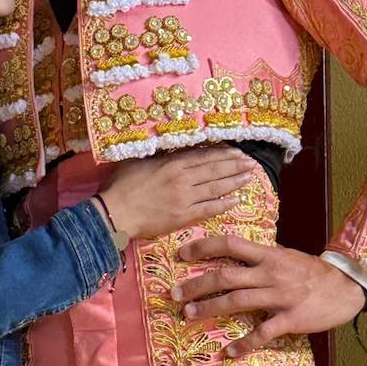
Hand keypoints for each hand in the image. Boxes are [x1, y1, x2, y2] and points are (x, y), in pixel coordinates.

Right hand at [99, 147, 257, 241]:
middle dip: (235, 166)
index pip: (204, 156)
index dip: (222, 154)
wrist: (115, 212)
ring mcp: (185, 198)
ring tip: (249, 177)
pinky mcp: (183, 216)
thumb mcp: (137, 161)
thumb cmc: (121, 186)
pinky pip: (209, 209)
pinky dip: (224, 204)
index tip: (237, 151)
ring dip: (235, 182)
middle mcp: (183, 178)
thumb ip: (157, 156)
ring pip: (216, 188)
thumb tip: (168, 149)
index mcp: (172, 163)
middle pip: (215, 170)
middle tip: (251, 163)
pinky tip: (237, 200)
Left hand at [170, 235, 366, 354]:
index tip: (181, 253)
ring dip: (210, 309)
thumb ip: (259, 257)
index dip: (204, 246)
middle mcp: (271, 273)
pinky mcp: (291, 319)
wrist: (346, 288)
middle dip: (196, 284)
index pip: (230, 243)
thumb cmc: (311, 272)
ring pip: (238, 301)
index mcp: (268, 255)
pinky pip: (263, 333)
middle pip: (226, 275)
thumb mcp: (284, 256)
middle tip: (173, 293)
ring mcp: (280, 296)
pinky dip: (245, 343)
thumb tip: (231, 254)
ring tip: (188, 315)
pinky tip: (230, 352)